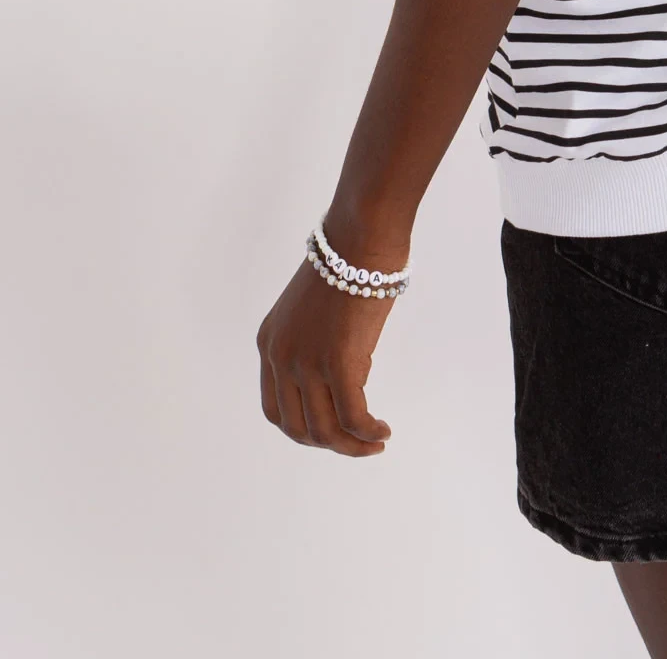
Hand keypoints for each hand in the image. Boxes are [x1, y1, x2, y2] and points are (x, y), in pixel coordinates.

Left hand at [256, 256, 395, 456]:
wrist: (362, 235)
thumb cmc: (350, 260)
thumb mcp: (315, 308)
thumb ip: (317, 341)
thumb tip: (346, 373)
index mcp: (270, 342)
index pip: (276, 408)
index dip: (303, 429)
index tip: (332, 431)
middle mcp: (281, 357)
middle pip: (297, 426)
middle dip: (329, 444)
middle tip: (358, 442)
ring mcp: (307, 361)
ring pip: (324, 429)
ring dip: (351, 445)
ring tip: (376, 441)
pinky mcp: (338, 362)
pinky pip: (352, 416)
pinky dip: (367, 431)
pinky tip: (382, 430)